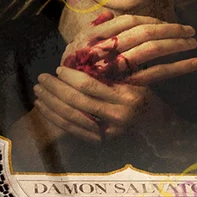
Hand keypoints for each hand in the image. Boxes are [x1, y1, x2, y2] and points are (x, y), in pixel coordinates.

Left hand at [33, 67, 171, 142]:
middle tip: (41, 78)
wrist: (157, 124)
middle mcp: (117, 115)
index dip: (71, 77)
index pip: (91, 85)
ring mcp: (109, 131)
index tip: (58, 68)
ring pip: (72, 117)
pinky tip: (45, 109)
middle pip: (77, 102)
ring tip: (39, 92)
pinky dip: (56, 119)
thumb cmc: (144, 93)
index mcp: (126, 95)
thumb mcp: (133, 77)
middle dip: (55, 89)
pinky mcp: (102, 141)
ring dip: (51, 104)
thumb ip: (111, 69)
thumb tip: (81, 55)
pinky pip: (73, 130)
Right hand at [61, 12, 196, 84]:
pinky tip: (196, 63)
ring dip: (177, 44)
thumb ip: (94, 29)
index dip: (152, 20)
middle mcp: (106, 48)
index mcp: (95, 36)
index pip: (130, 21)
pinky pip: (158, 73)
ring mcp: (117, 67)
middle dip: (170, 29)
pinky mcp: (128, 85)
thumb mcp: (78, 47)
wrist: (65, 102)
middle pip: (144, 32)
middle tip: (191, 30)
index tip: (168, 23)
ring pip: (152, 49)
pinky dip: (180, 66)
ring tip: (195, 43)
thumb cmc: (73, 72)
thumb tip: (108, 14)